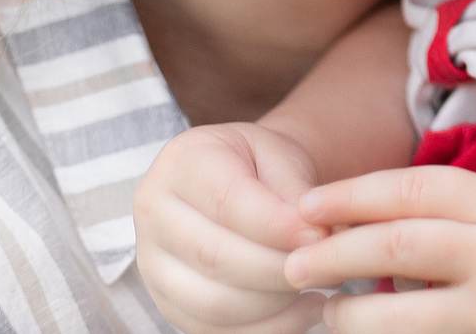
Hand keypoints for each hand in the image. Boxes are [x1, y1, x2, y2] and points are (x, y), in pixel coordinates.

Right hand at [133, 123, 328, 333]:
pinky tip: (306, 310)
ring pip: (212, 301)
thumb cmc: (266, 167)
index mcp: (183, 160)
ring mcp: (152, 263)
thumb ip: (297, 194)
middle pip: (215, 256)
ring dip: (273, 302)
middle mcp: (154, 211)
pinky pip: (213, 330)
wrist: (243, 182)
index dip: (276, 225)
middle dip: (278, 268)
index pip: (226, 201)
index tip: (319, 236)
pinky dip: (265, 328)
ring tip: (317, 287)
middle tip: (323, 267)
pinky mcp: (167, 302)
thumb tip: (319, 239)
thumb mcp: (284, 158)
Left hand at [287, 167, 475, 333]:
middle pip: (397, 247)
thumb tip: (343, 217)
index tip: (305, 206)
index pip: (413, 189)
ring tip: (325, 310)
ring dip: (347, 315)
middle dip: (333, 254)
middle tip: (292, 264)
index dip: (351, 195)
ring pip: (397, 316)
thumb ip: (440, 212)